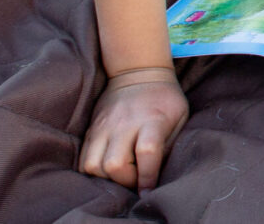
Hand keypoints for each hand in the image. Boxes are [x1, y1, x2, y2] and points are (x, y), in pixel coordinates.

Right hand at [79, 66, 188, 191]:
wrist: (137, 71)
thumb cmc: (164, 98)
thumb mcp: (180, 116)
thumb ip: (169, 145)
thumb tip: (157, 175)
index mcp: (152, 119)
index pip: (147, 153)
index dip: (147, 177)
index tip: (147, 192)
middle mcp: (124, 123)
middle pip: (115, 164)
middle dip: (125, 181)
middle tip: (136, 177)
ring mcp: (104, 126)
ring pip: (93, 165)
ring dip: (107, 177)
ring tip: (122, 172)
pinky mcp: (91, 129)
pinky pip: (83, 159)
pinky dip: (94, 170)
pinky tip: (108, 167)